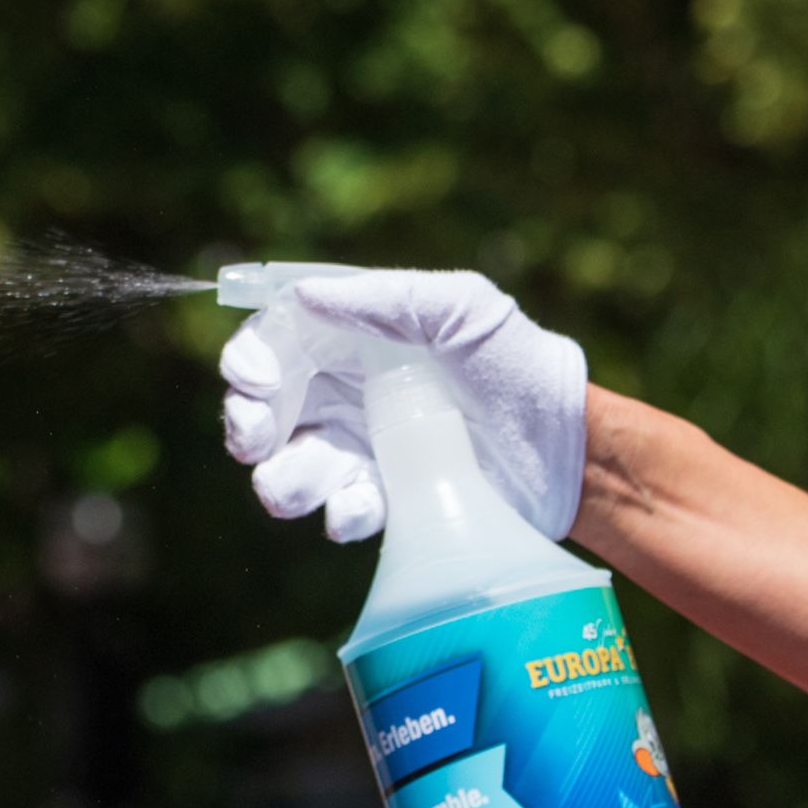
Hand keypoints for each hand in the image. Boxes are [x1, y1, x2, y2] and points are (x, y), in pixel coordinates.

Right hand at [218, 267, 587, 540]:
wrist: (563, 445)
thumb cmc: (514, 360)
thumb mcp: (459, 308)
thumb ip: (383, 299)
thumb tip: (301, 295)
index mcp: (348, 339)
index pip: (271, 342)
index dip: (248, 361)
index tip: (259, 381)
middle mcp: (342, 393)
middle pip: (260, 409)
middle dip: (244, 426)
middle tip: (255, 443)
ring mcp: (359, 449)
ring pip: (288, 469)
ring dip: (283, 481)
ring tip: (308, 487)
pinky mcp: (384, 498)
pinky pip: (339, 510)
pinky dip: (341, 512)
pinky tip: (366, 507)